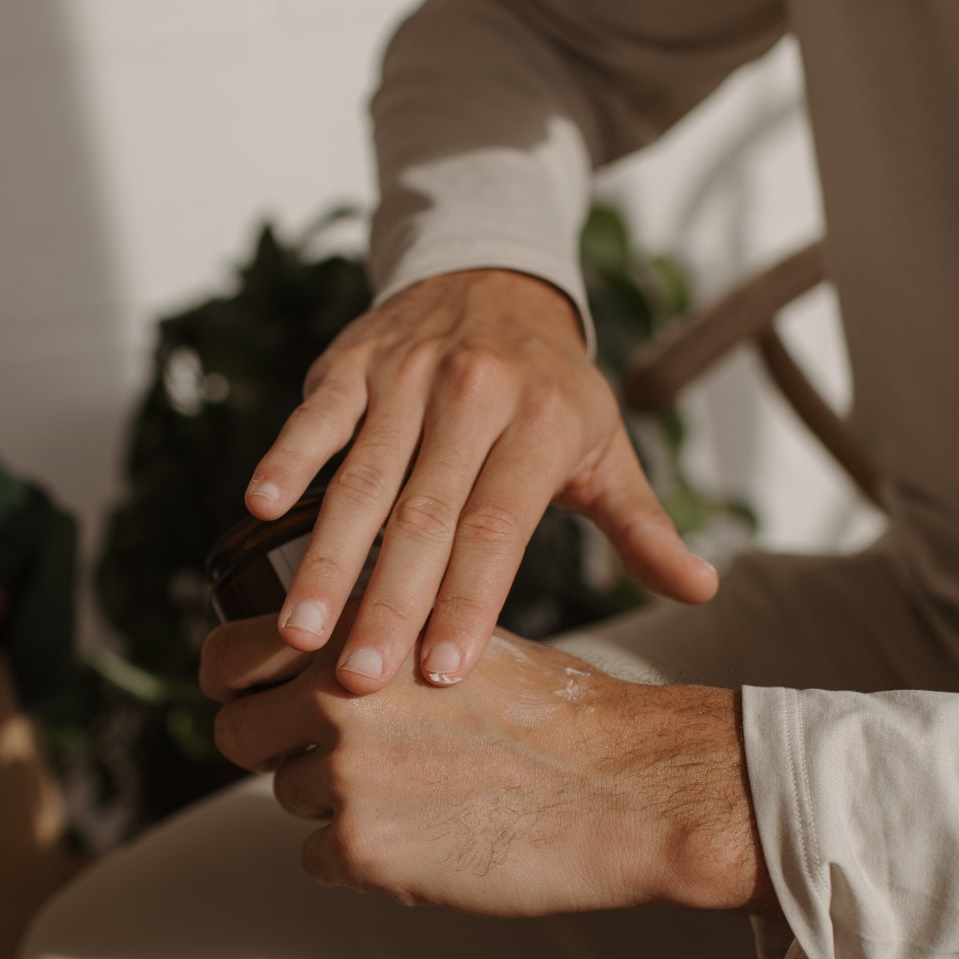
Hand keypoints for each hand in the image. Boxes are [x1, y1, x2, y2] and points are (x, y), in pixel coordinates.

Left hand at [203, 615, 773, 916]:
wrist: (622, 785)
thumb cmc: (552, 713)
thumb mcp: (455, 638)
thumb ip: (374, 648)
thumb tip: (304, 669)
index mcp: (356, 635)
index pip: (227, 658)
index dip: (231, 685)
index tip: (246, 700)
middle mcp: (334, 698)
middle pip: (235, 735)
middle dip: (273, 751)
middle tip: (335, 763)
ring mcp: (343, 776)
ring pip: (287, 797)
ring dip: (335, 804)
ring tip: (421, 795)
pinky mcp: (362, 848)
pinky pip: (318, 859)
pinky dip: (361, 860)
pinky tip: (428, 840)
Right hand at [244, 269, 716, 695]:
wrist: (494, 278)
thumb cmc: (550, 390)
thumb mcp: (603, 447)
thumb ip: (642, 525)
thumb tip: (701, 589)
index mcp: (541, 424)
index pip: (498, 529)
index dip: (469, 602)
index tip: (442, 672)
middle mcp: (473, 395)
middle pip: (424, 516)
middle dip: (388, 603)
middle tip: (360, 680)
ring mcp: (406, 376)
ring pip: (361, 479)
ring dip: (326, 558)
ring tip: (301, 631)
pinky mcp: (352, 363)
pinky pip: (316, 418)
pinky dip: (287, 460)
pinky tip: (257, 512)